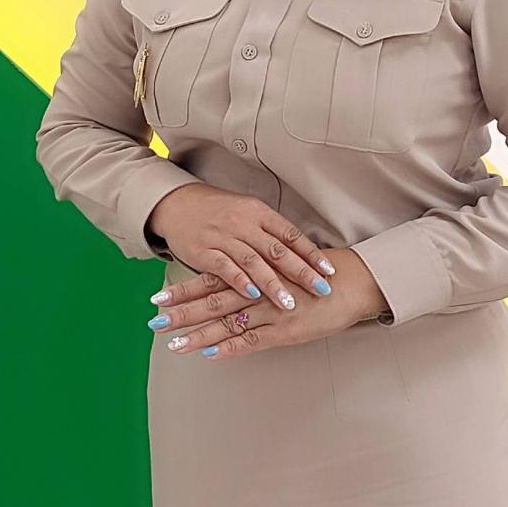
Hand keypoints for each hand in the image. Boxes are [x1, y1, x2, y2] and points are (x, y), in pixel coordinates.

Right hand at [147, 182, 336, 310]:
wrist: (179, 203)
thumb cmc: (217, 210)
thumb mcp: (247, 213)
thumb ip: (269, 232)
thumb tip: (300, 252)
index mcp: (258, 212)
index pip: (290, 234)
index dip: (310, 253)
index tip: (328, 271)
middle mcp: (243, 223)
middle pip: (277, 249)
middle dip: (301, 272)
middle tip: (320, 289)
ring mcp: (223, 236)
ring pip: (253, 261)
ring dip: (273, 284)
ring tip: (290, 303)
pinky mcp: (204, 250)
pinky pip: (224, 267)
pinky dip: (239, 281)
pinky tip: (252, 294)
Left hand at [147, 247, 376, 359]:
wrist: (348, 281)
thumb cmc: (314, 272)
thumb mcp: (281, 265)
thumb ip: (256, 272)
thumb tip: (229, 280)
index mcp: (254, 271)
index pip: (212, 279)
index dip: (184, 289)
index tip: (158, 297)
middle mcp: (257, 289)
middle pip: (212, 300)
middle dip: (182, 312)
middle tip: (154, 320)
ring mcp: (270, 310)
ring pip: (227, 322)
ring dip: (197, 333)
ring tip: (172, 343)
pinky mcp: (285, 330)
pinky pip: (251, 340)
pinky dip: (228, 347)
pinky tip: (208, 353)